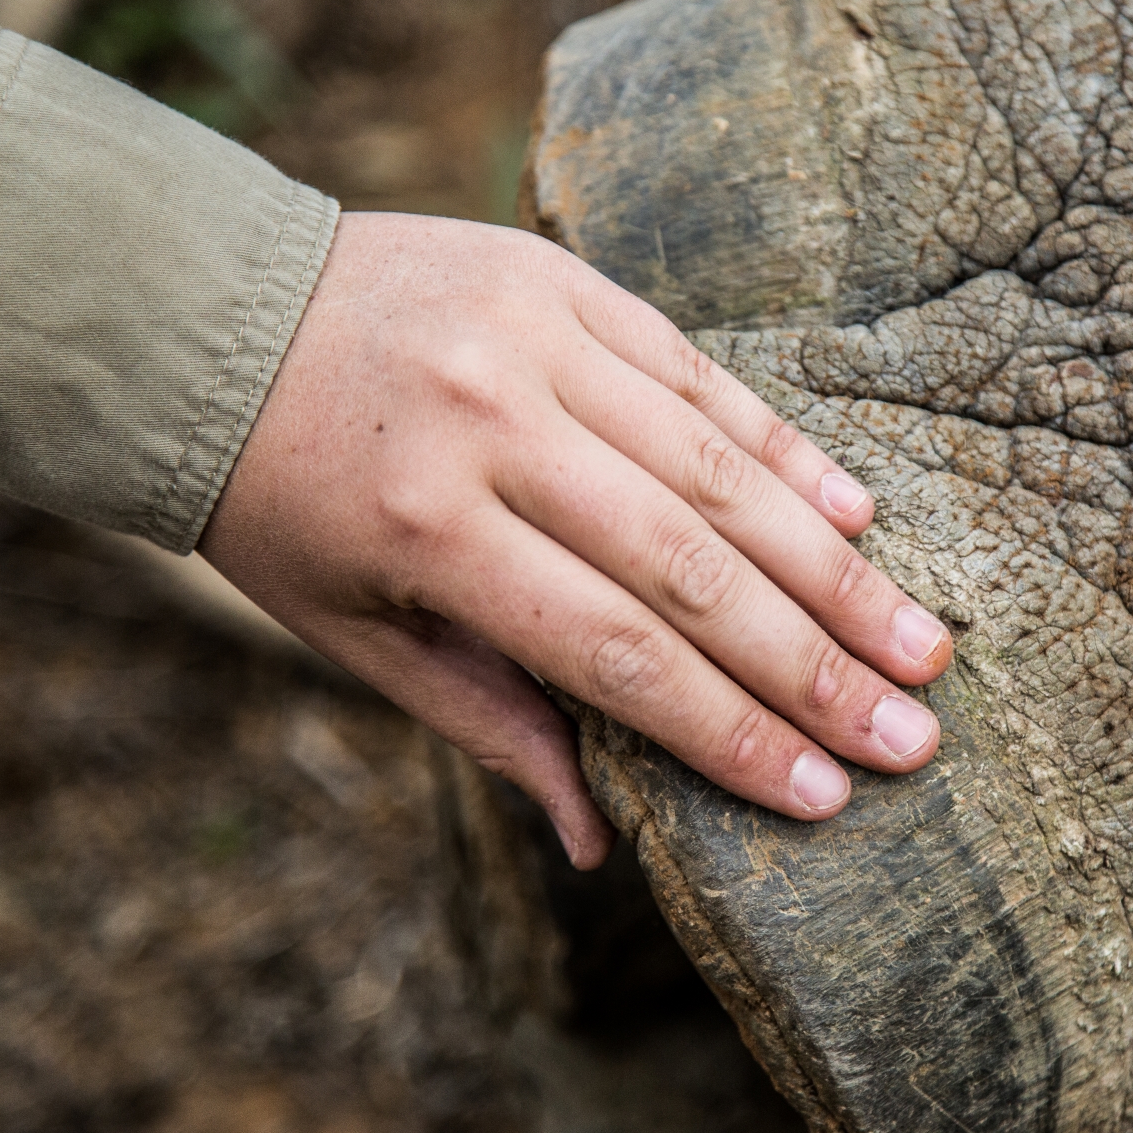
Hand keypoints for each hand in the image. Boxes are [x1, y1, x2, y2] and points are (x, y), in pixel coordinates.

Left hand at [198, 213, 951, 867]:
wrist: (210, 315)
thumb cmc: (283, 503)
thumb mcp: (354, 633)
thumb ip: (488, 725)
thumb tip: (599, 848)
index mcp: (427, 534)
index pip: (615, 653)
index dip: (729, 732)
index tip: (825, 795)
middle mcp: (493, 428)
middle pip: (689, 568)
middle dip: (814, 667)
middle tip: (916, 737)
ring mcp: (535, 341)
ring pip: (717, 470)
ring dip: (833, 568)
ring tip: (921, 645)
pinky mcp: (564, 283)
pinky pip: (698, 373)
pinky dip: (784, 448)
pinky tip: (861, 515)